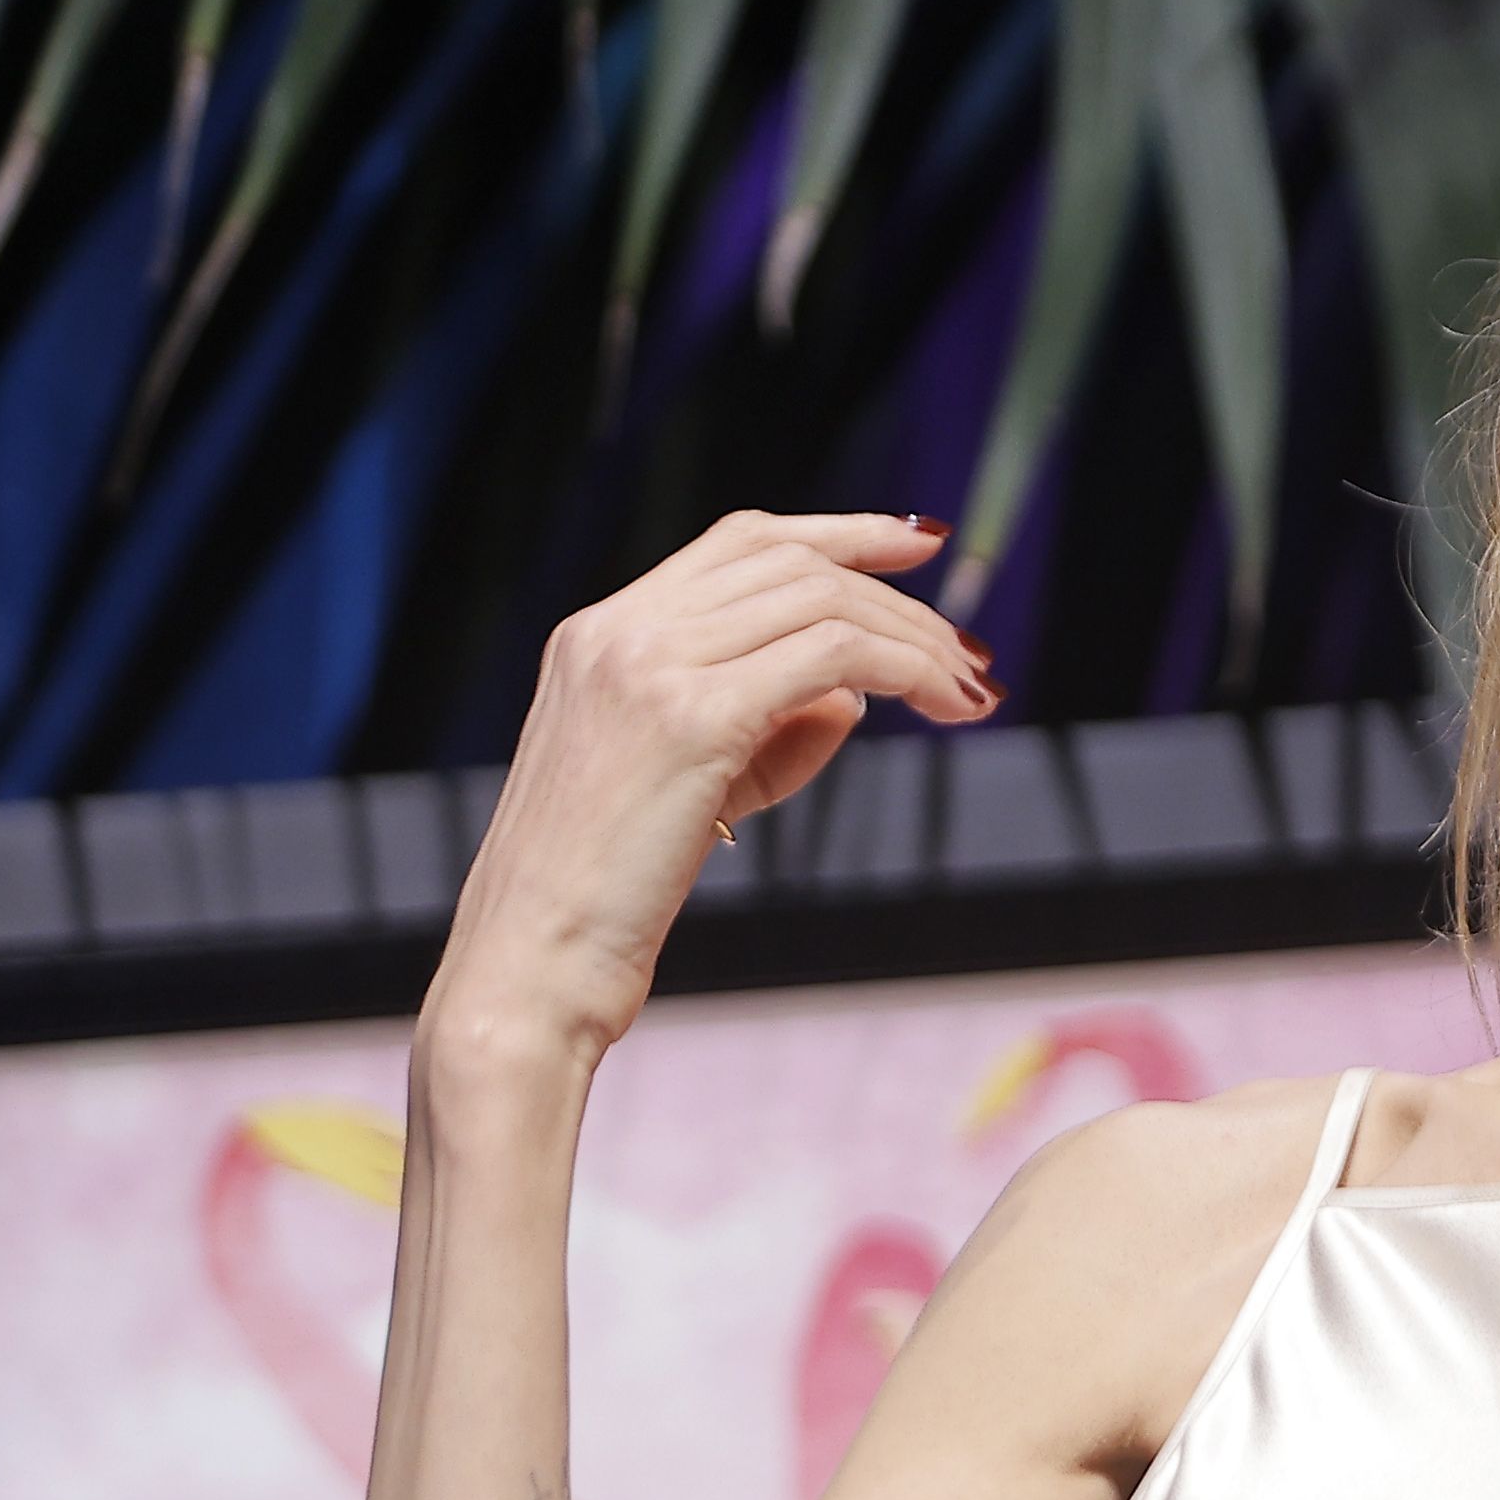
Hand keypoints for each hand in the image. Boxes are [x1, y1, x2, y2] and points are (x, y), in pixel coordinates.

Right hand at [428, 511, 994, 1068]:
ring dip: (915, 639)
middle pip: (791, 562)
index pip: (738, 543)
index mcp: (598, 635)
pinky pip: (833, 657)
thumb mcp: (684, 788)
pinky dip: (905, 669)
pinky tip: (942, 706)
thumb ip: (762, 728)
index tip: (915, 545)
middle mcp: (617, 630)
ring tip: (971, 691)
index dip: (837, 533)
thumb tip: (854, 693)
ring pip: (821, 599)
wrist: (529, 966)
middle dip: (896, 595)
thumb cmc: (601, 901)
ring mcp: (647, 665)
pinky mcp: (689, 715)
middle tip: (969, 650)